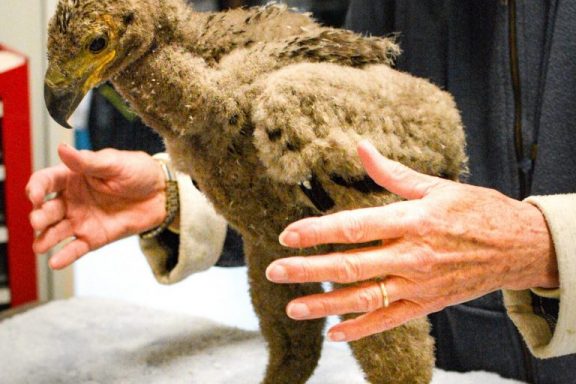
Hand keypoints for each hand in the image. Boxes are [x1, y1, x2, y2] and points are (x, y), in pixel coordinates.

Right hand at [27, 144, 166, 268]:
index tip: (34, 195)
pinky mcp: (94, 237)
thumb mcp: (114, 162)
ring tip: (40, 246)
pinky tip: (55, 262)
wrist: (162, 193)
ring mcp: (81, 220)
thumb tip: (63, 149)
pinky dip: (65, 256)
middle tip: (38, 221)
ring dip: (46, 238)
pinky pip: (76, 248)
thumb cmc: (138, 171)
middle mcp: (72, 199)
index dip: (36, 188)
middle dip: (40, 216)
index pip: (45, 181)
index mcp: (73, 177)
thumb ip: (88, 161)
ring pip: (57, 231)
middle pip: (48, 209)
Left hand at [266, 141, 557, 341]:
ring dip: (326, 304)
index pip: (354, 227)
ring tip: (293, 307)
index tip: (288, 234)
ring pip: (364, 298)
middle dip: (308, 269)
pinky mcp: (426, 304)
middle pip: (350, 265)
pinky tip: (335, 332)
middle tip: (274, 270)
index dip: (317, 231)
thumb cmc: (476, 210)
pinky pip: (389, 320)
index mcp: (411, 221)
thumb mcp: (436, 186)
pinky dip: (361, 329)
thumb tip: (361, 147)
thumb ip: (393, 173)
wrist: (517, 246)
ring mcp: (418, 285)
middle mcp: (411, 256)